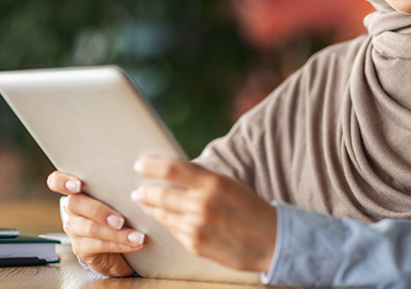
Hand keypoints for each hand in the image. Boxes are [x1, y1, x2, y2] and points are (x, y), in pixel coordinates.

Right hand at [46, 171, 144, 276]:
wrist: (120, 250)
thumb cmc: (120, 218)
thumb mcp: (118, 201)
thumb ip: (116, 191)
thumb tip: (136, 188)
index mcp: (78, 192)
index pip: (57, 181)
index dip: (62, 181)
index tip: (78, 185)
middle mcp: (72, 209)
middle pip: (75, 203)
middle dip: (99, 211)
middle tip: (120, 220)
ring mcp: (74, 229)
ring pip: (91, 227)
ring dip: (117, 233)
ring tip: (137, 236)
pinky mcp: (80, 248)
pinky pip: (98, 245)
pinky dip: (120, 244)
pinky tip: (134, 244)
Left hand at [131, 156, 276, 272]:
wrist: (272, 241)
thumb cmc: (250, 208)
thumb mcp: (228, 184)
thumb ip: (200, 178)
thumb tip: (171, 172)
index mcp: (212, 184)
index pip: (170, 168)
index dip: (150, 165)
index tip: (139, 164)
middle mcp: (202, 205)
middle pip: (159, 194)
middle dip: (144, 191)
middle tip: (138, 190)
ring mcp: (197, 227)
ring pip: (162, 214)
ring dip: (150, 207)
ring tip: (145, 203)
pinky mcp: (195, 245)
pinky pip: (172, 231)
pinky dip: (165, 223)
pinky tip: (163, 219)